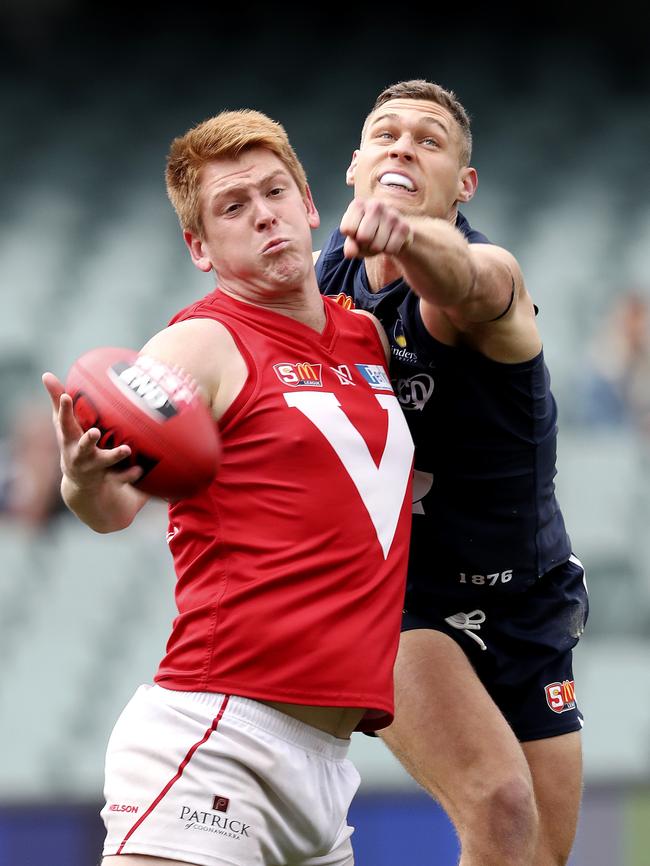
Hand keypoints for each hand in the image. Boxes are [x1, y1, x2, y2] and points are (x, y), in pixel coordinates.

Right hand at [42, 372, 141, 490]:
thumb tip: (45, 374)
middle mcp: (79, 453)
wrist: (80, 482)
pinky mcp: (107, 477)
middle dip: (87, 440)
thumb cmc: (71, 442)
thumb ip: (56, 399)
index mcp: (68, 438)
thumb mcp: (62, 424)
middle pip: (82, 446)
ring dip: (114, 456)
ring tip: (126, 449)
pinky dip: (129, 474)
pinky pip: (120, 477)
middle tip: (94, 432)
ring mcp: (93, 466)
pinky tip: (141, 469)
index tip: (66, 397)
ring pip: (104, 461)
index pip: (64, 422)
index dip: (64, 410)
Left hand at [340, 198, 412, 259]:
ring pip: (377, 246)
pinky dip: (389, 250)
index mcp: (358, 204)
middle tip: (369, 239)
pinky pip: (391, 249)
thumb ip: (349, 245)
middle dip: (365, 245)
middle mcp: (375, 205)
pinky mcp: (404, 227)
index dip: (352, 237)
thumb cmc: (368, 233)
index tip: (356, 232)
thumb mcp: (354, 239)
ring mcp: (391, 214)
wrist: (393, 231)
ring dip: (377, 249)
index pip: (347, 229)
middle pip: (363, 237)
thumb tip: (349, 253)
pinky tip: (390, 241)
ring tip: (379, 240)